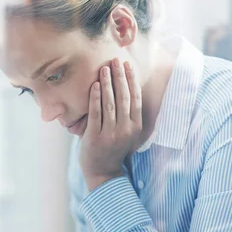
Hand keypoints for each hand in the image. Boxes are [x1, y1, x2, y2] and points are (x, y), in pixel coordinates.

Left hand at [79, 58, 141, 190]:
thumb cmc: (113, 148)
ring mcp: (111, 134)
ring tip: (104, 68)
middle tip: (114, 60)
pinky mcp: (96, 137)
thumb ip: (127, 115)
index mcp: (135, 126)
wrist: (103, 172)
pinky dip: (96, 98)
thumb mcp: (126, 132)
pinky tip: (95, 85)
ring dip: (108, 83)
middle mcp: (126, 129)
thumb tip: (124, 88)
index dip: (131, 80)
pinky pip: (96, 113)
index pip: (135, 98)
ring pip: (110, 103)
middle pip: (124, 97)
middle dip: (119, 76)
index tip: (127, 65)